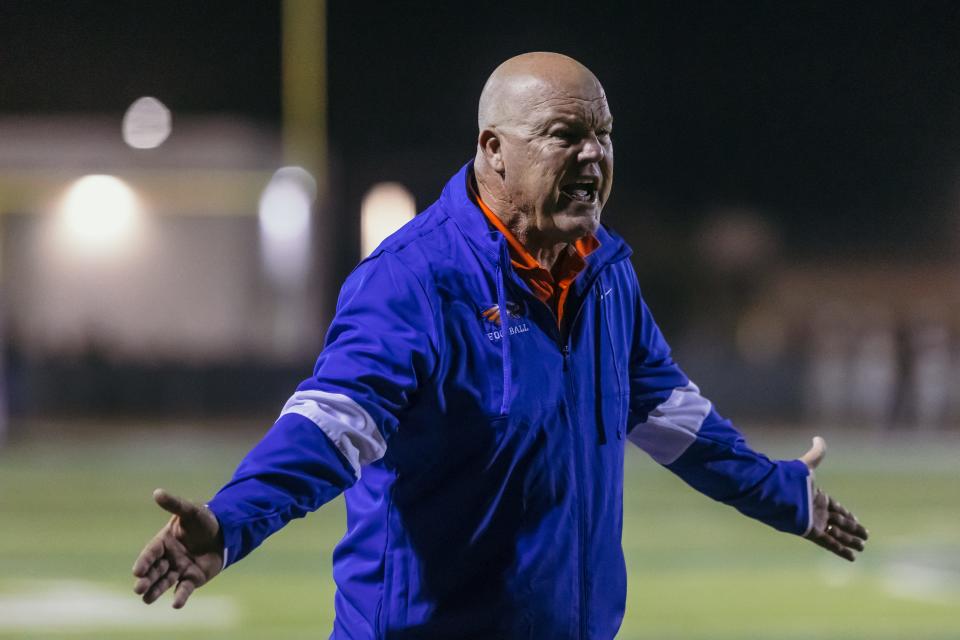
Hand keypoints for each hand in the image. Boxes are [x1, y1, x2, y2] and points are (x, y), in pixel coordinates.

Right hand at [132, 488, 223, 607]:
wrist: (224, 532)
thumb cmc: (204, 521)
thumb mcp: (190, 511)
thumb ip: (174, 504)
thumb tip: (157, 492)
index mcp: (164, 542)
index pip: (151, 553)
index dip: (144, 562)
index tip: (137, 571)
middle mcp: (168, 558)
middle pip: (154, 570)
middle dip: (146, 579)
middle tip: (138, 588)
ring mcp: (179, 569)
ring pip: (164, 582)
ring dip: (156, 590)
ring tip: (146, 599)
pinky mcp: (192, 579)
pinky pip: (184, 589)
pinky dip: (180, 597)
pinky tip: (176, 604)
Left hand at [799, 436, 868, 561]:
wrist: (773, 492)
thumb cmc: (788, 479)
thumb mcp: (806, 465)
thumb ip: (816, 453)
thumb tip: (819, 437)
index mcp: (816, 497)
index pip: (835, 507)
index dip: (846, 514)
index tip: (856, 519)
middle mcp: (816, 511)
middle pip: (839, 522)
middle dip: (852, 529)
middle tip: (865, 536)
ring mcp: (814, 522)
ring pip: (837, 534)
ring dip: (850, 541)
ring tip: (863, 547)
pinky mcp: (810, 531)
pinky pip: (829, 543)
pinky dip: (841, 550)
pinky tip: (852, 557)